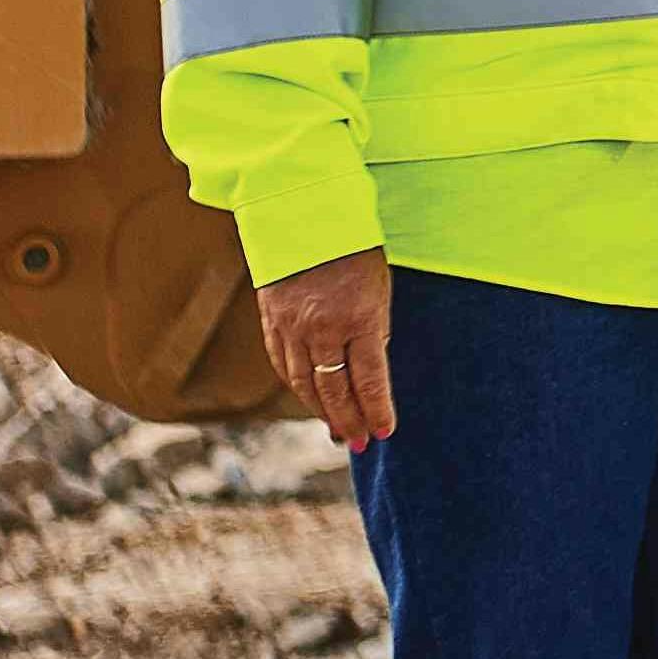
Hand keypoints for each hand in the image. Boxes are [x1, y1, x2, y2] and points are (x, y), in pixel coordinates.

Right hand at [255, 248, 395, 451]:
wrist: (304, 215)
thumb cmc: (354, 249)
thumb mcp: (379, 287)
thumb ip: (375, 330)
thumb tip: (370, 374)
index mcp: (359, 317)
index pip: (369, 379)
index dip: (376, 410)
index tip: (385, 431)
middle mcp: (323, 328)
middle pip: (334, 389)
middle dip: (349, 420)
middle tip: (361, 443)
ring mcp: (292, 327)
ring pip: (304, 384)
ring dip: (322, 411)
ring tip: (339, 431)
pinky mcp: (272, 322)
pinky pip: (284, 365)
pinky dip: (297, 387)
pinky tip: (310, 400)